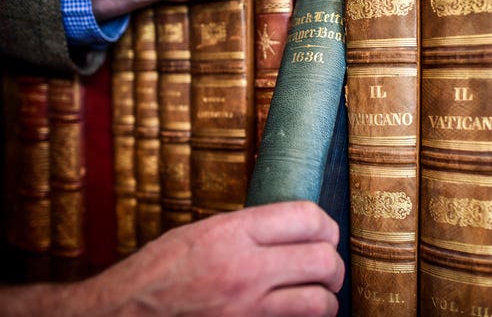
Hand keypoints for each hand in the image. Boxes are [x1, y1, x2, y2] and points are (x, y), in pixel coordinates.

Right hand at [0, 201, 343, 316]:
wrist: (125, 313)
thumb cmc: (159, 271)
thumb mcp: (201, 232)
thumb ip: (248, 230)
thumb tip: (292, 230)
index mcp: (231, 233)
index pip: (306, 217)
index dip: (325, 224)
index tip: (325, 232)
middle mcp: (244, 268)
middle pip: (323, 260)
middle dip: (334, 262)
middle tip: (328, 265)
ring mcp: (247, 308)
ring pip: (320, 301)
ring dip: (327, 297)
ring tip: (319, 292)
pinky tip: (299, 312)